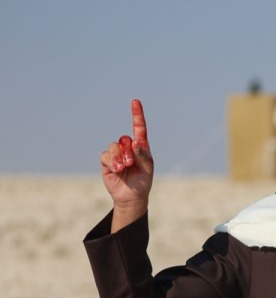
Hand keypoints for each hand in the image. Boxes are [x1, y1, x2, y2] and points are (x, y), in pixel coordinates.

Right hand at [100, 99, 154, 230]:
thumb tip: (135, 141)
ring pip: (113, 146)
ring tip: (124, 168)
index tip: (135, 101)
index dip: (137, 114)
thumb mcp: (148, 168)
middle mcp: (127, 147)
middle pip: (124, 139)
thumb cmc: (143, 181)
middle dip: (128, 152)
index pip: (139, 128)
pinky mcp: (106, 161)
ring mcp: (116, 154)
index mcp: (141, 147)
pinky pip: (105, 155)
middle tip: (132, 164)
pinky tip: (117, 170)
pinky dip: (111, 162)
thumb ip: (143, 154)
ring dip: (119, 158)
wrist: (132, 195)